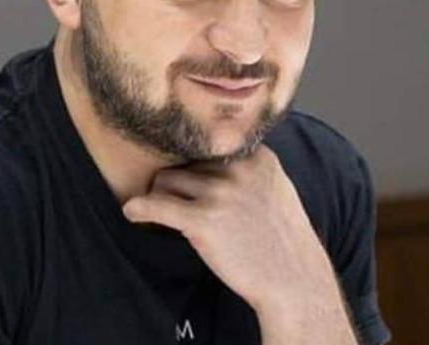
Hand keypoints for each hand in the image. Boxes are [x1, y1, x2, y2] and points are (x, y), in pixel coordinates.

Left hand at [121, 144, 355, 343]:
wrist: (295, 282)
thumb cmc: (281, 240)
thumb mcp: (274, 187)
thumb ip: (245, 168)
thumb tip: (204, 160)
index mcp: (256, 156)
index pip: (206, 147)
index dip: (195, 169)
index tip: (190, 186)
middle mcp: (237, 169)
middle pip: (183, 163)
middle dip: (178, 185)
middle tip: (177, 206)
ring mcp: (220, 193)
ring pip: (166, 181)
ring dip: (162, 199)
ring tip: (166, 217)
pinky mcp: (202, 220)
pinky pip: (155, 205)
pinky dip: (139, 209)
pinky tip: (133, 214)